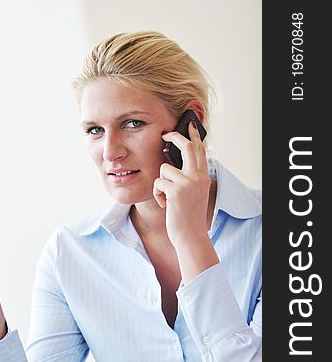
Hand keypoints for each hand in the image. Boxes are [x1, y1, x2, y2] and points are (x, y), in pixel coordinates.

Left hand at [155, 121, 211, 249]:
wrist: (190, 236)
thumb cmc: (188, 218)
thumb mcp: (193, 195)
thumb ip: (188, 179)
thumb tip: (171, 164)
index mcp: (203, 178)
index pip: (200, 150)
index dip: (194, 136)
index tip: (190, 125)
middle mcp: (198, 177)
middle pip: (187, 147)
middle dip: (174, 137)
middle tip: (164, 134)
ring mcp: (188, 183)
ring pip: (164, 168)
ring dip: (160, 183)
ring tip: (167, 198)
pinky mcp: (176, 190)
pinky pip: (158, 182)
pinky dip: (157, 194)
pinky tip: (165, 205)